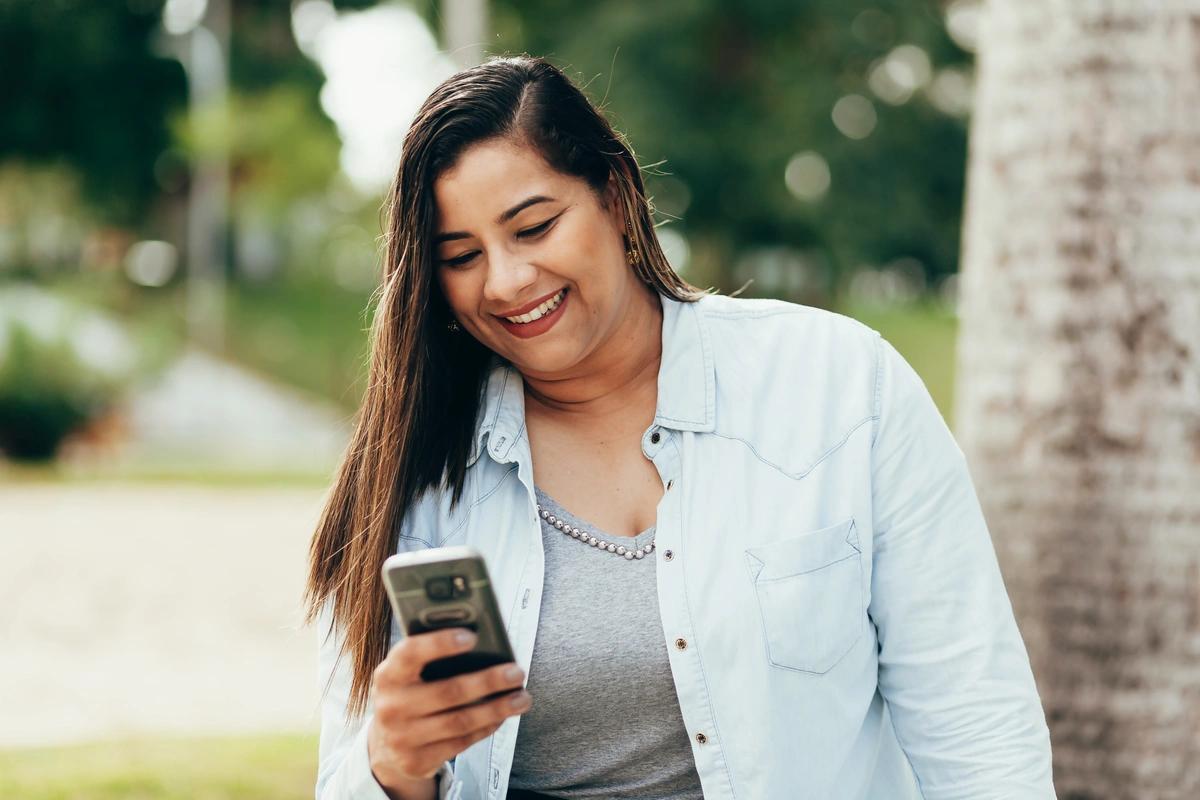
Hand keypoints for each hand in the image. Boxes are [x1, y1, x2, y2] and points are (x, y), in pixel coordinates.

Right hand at [368, 628, 531, 790]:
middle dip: (488, 681)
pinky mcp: (417, 761)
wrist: (386, 744)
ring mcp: (402, 737)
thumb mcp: (408, 673)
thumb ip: (433, 658)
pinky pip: (461, 743)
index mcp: (388, 674)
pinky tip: (502, 716)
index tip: (471, 636)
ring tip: (521, 698)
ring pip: (460, 721)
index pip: (411, 653)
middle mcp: (391, 707)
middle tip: (516, 673)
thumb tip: (482, 643)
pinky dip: (486, 727)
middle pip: (448, 691)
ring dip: (497, 709)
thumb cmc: (409, 694)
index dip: (440, 643)